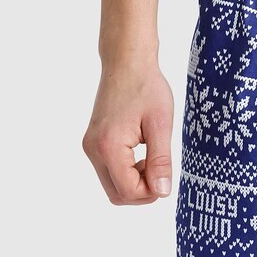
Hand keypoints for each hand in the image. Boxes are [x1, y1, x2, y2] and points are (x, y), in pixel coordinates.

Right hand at [82, 60, 174, 204]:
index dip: (151, 192)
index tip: (167, 177)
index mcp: (109, 146)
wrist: (127, 62)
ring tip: (152, 157)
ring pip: (111, 184)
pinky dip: (125, 171)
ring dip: (133, 182)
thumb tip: (163, 192)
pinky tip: (141, 153)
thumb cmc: (147, 87)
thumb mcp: (161, 123)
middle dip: (141, 191)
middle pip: (116, 194)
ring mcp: (90, 146)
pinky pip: (108, 170)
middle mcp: (93, 149)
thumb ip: (160, 160)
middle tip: (161, 171)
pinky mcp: (92, 142)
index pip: (127, 191)